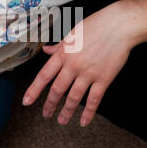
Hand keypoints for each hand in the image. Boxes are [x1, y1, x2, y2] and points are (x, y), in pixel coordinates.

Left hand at [21, 3, 141, 127]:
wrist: (120, 25)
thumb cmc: (97, 25)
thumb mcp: (73, 33)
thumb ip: (59, 46)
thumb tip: (46, 50)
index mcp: (63, 53)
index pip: (44, 76)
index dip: (34, 90)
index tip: (27, 101)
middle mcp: (73, 65)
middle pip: (57, 90)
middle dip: (50, 105)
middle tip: (46, 114)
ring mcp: (88, 73)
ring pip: (73, 98)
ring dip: (66, 112)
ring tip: (62, 121)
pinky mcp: (103, 79)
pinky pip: (93, 100)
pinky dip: (88, 113)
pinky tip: (84, 122)